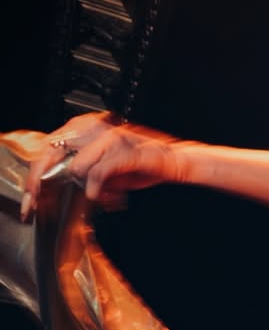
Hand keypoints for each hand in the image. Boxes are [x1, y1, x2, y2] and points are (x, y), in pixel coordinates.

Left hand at [20, 112, 186, 219]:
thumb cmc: (143, 164)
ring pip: (77, 165)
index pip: (52, 146)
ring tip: (99, 196)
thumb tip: (71, 183)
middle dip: (47, 180)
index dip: (40, 170)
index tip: (34, 195)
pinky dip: (96, 188)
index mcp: (88, 128)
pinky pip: (98, 172)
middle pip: (55, 152)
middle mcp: (95, 128)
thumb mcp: (108, 167)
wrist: (173, 161)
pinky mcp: (123, 151)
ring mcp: (109, 138)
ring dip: (84, 186)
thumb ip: (87, 170)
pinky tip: (101, 197)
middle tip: (44, 202)